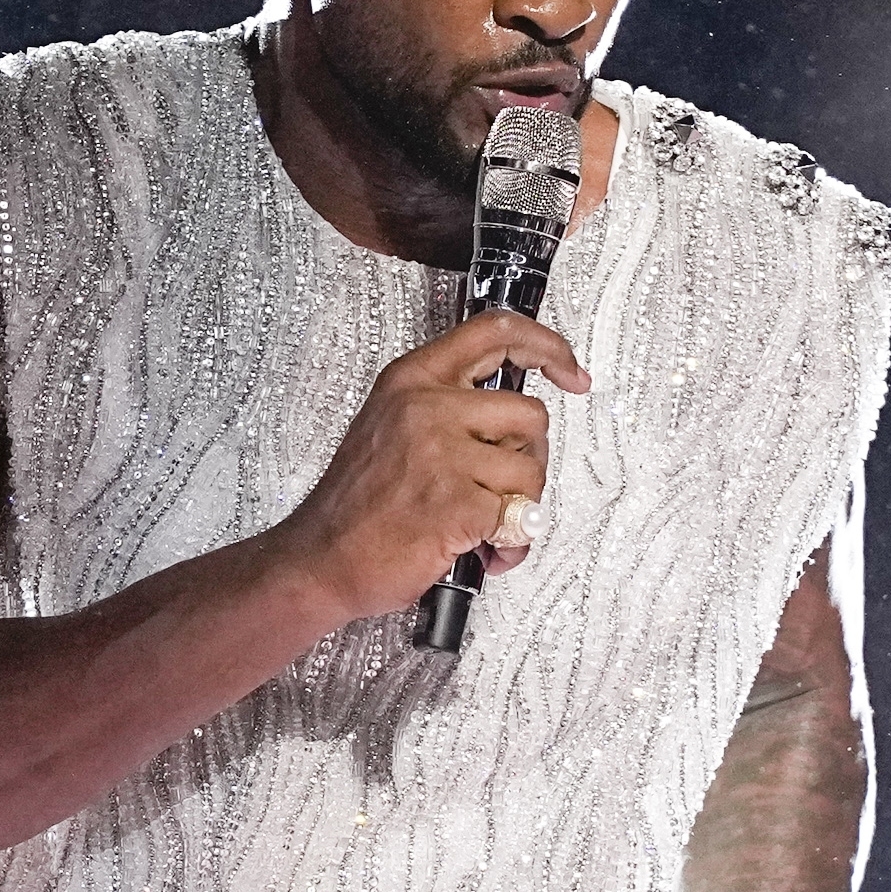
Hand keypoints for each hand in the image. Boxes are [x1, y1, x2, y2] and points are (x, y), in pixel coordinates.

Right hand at [269, 310, 589, 618]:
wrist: (320, 559)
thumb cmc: (356, 505)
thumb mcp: (390, 425)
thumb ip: (448, 407)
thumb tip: (513, 418)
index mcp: (412, 380)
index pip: (496, 332)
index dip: (547, 347)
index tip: (570, 371)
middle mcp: (427, 407)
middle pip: (530, 415)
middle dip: (529, 459)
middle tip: (504, 486)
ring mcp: (441, 454)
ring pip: (531, 471)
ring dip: (520, 506)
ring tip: (486, 524)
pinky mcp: (456, 502)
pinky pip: (519, 518)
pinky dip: (510, 542)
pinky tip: (484, 549)